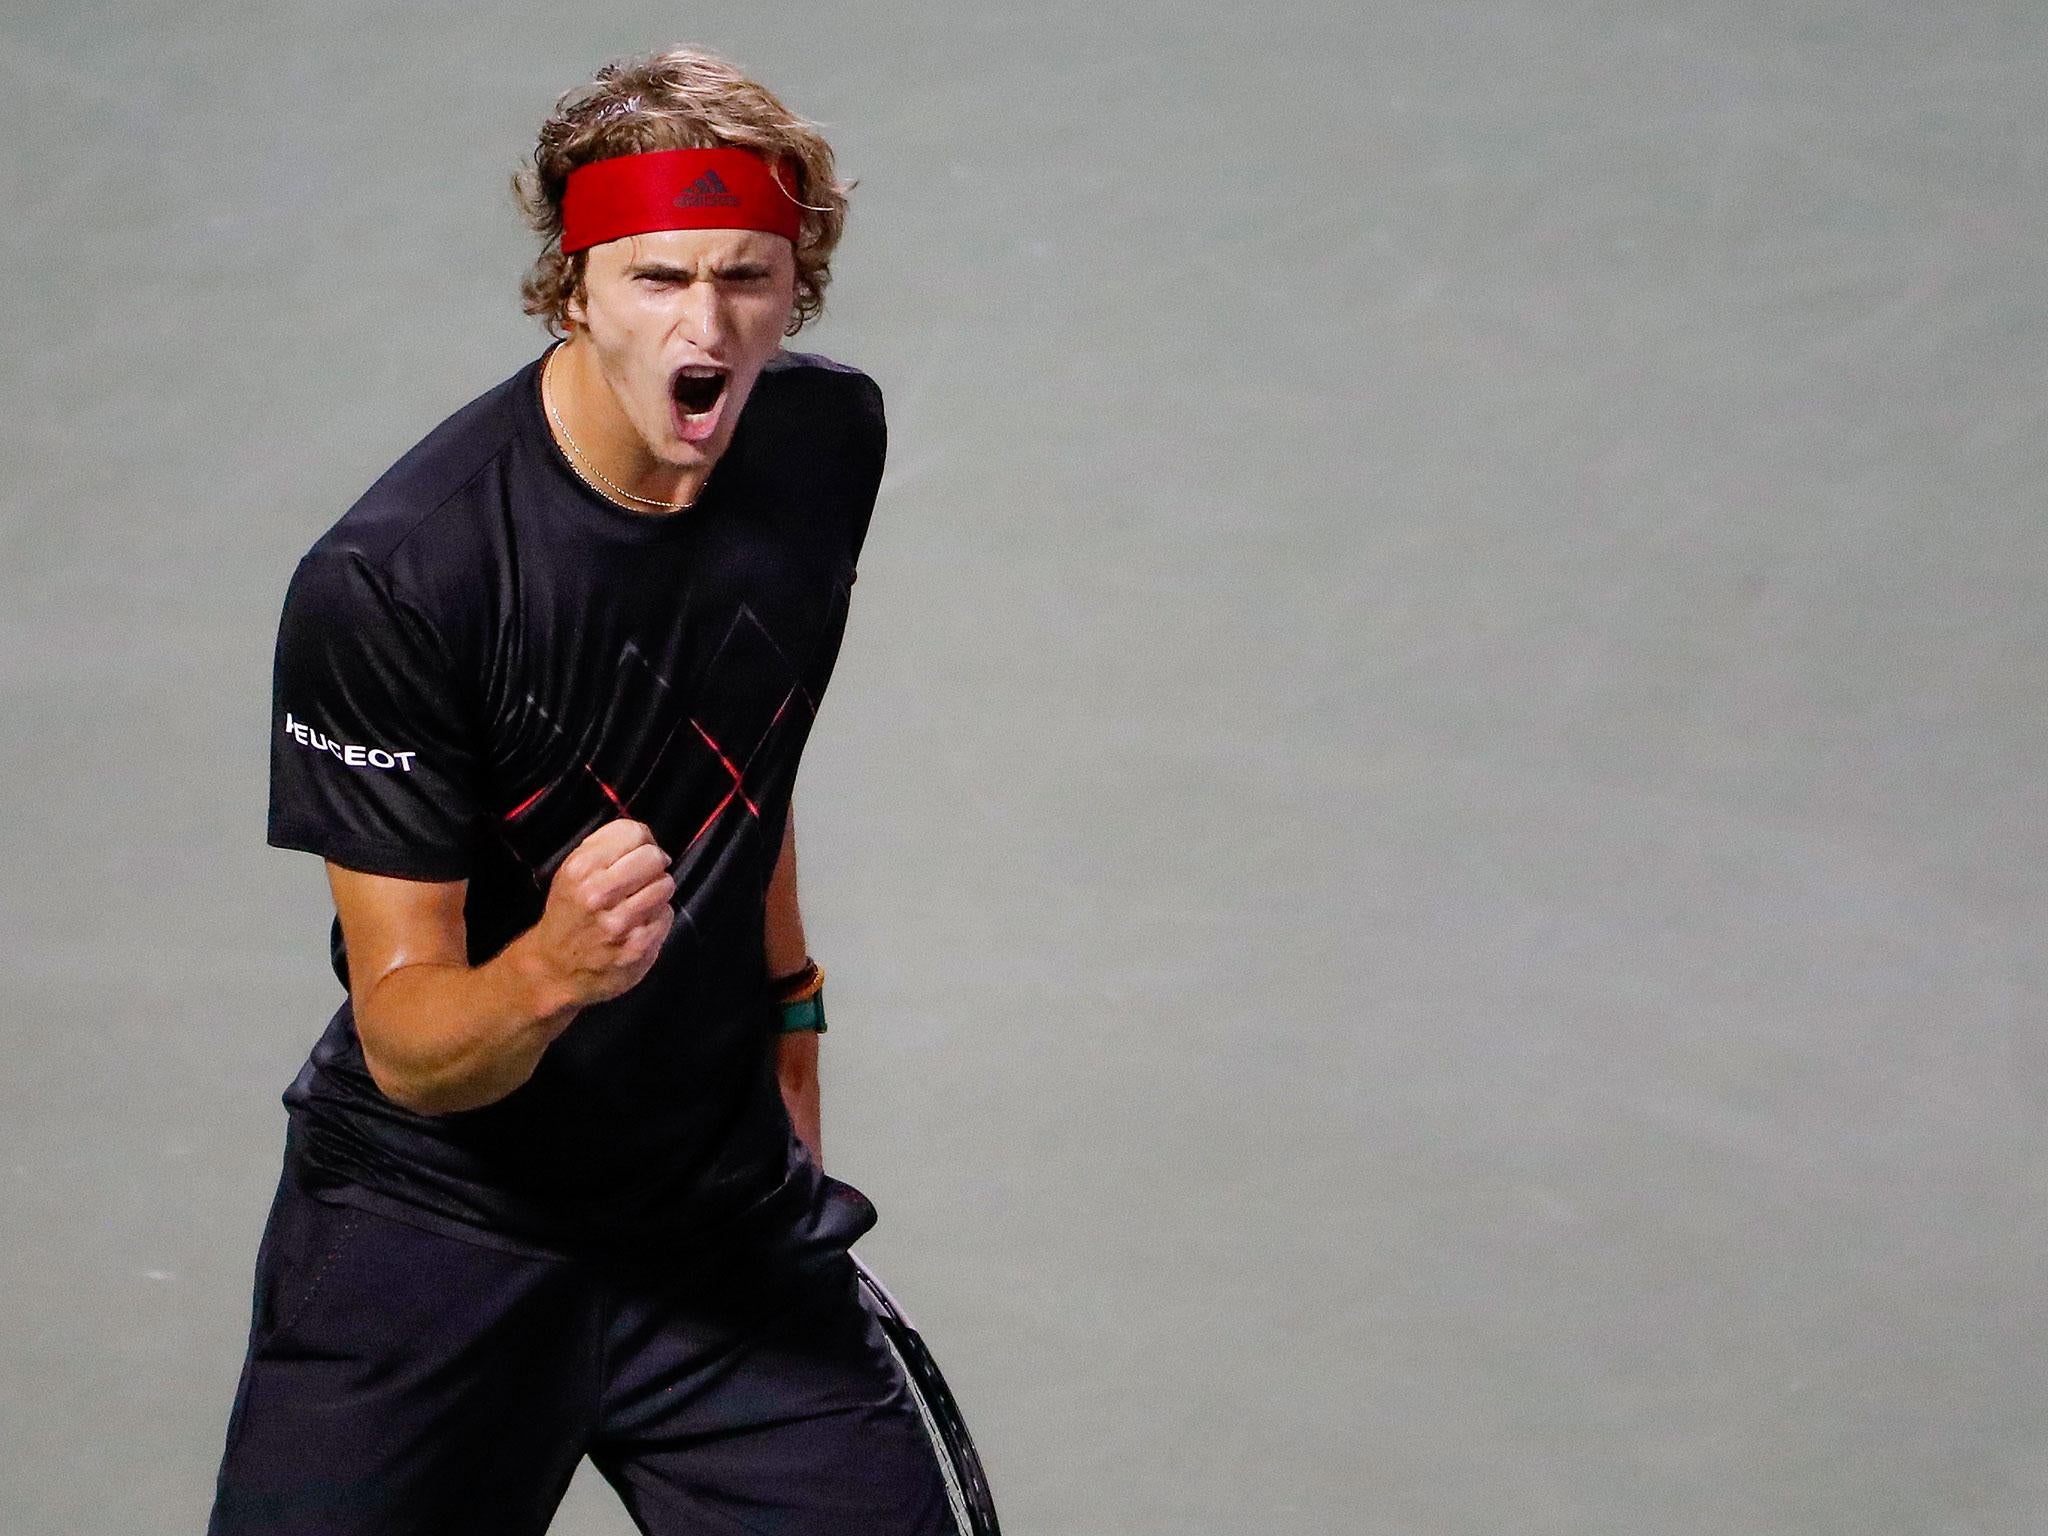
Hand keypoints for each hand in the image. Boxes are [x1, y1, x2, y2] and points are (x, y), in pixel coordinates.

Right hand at [527, 819, 675, 1006]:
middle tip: (642, 877)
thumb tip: (643, 834)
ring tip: (638, 902)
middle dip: (652, 865)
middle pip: (654, 857)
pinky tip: (638, 924)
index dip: (641, 840)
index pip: (634, 833)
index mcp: (580, 869)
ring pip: (665, 885)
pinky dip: (657, 917)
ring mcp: (619, 923)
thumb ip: (604, 847)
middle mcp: (598, 895)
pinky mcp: (637, 947)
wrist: (554, 969)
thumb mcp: (571, 872)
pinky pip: (666, 915)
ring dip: (657, 891)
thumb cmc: (568, 915)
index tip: (636, 852)